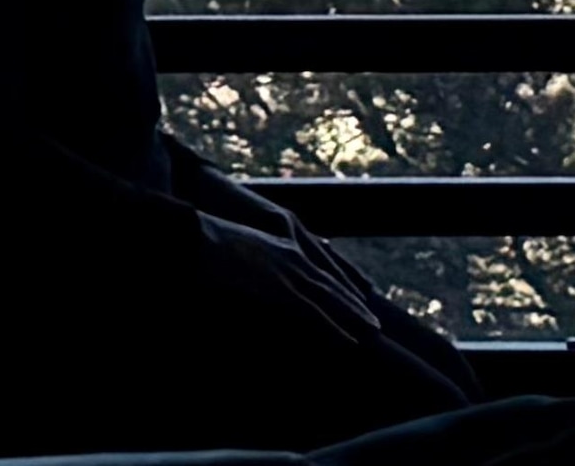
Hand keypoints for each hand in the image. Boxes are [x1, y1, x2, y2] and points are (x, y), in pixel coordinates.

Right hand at [200, 207, 401, 350]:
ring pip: (330, 296)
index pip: (323, 264)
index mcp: (286, 242)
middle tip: (376, 322)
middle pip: (333, 280)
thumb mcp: (244, 243)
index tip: (362, 295)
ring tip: (373, 332)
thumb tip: (269, 257)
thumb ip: (263, 251)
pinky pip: (314, 311)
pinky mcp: (280, 286)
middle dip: (355, 301)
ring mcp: (289, 267)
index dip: (344, 281)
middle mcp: (294, 252)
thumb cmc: (214, 237)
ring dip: (354, 316)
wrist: (198, 233)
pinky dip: (334, 328)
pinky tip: (349, 340)